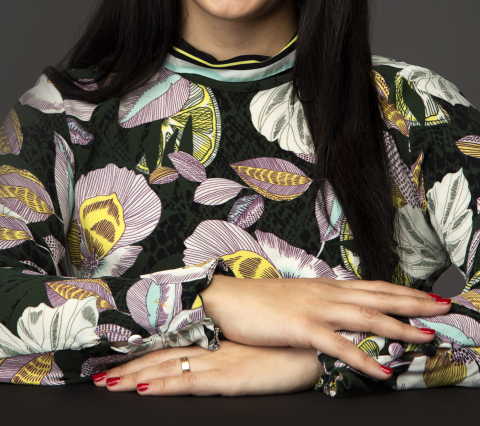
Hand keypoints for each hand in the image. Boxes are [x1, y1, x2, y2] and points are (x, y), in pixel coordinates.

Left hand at [92, 341, 323, 395]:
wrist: (309, 349)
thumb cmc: (281, 350)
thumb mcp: (246, 350)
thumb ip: (223, 352)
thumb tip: (205, 356)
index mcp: (214, 341)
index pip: (170, 345)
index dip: (142, 352)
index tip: (116, 357)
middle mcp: (211, 348)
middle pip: (162, 355)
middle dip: (128, 366)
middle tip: (98, 374)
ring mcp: (218, 361)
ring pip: (169, 367)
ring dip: (136, 376)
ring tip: (109, 383)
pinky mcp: (230, 377)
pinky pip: (192, 381)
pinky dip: (167, 383)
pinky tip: (147, 388)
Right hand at [201, 276, 450, 379]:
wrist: (224, 298)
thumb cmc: (257, 303)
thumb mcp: (295, 300)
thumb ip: (319, 306)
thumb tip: (338, 313)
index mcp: (325, 287)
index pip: (373, 286)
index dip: (402, 290)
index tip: (428, 294)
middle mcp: (326, 293)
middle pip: (378, 295)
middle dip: (413, 301)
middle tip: (444, 306)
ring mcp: (315, 308)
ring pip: (367, 316)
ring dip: (401, 326)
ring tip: (428, 337)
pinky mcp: (301, 326)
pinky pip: (339, 346)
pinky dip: (364, 358)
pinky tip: (383, 369)